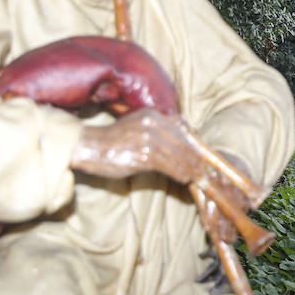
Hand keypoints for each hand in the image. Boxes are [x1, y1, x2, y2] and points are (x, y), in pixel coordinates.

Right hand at [70, 108, 204, 183]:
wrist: (89, 146)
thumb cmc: (112, 140)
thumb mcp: (136, 125)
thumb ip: (157, 128)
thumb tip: (181, 134)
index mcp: (152, 114)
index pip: (181, 129)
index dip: (193, 144)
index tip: (202, 155)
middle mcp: (153, 123)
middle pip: (182, 143)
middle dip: (196, 158)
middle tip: (205, 169)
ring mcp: (149, 138)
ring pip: (178, 155)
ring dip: (191, 168)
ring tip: (199, 177)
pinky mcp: (144, 154)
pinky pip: (169, 165)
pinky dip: (180, 173)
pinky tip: (185, 179)